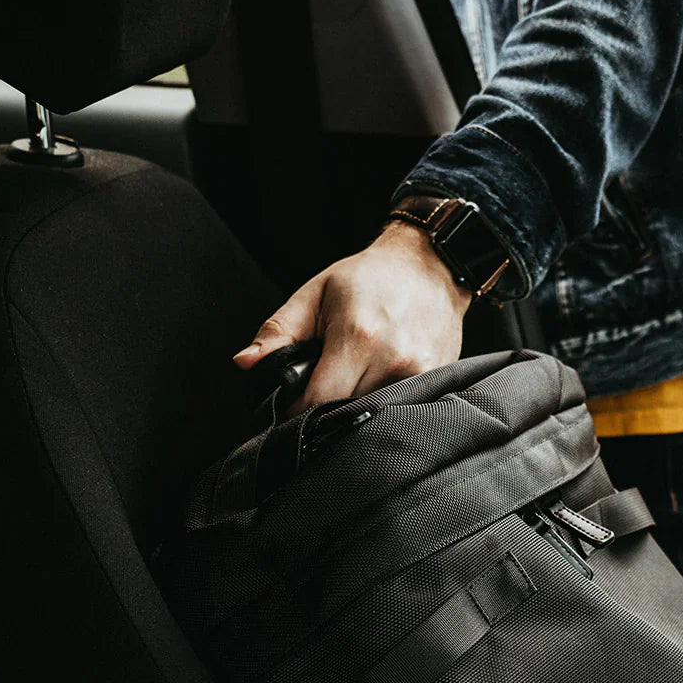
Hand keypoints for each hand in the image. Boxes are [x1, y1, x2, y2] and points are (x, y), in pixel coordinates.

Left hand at [232, 220, 472, 410]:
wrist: (430, 267)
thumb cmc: (370, 278)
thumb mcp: (316, 294)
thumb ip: (279, 331)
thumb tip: (246, 363)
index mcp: (357, 336)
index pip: (317, 401)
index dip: (298, 411)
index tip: (294, 404)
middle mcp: (391, 359)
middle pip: (345, 412)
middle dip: (327, 408)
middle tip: (324, 387)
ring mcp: (419, 373)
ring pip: (373, 415)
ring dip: (356, 407)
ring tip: (354, 380)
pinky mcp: (436, 381)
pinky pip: (401, 409)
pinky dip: (384, 403)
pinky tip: (379, 381)